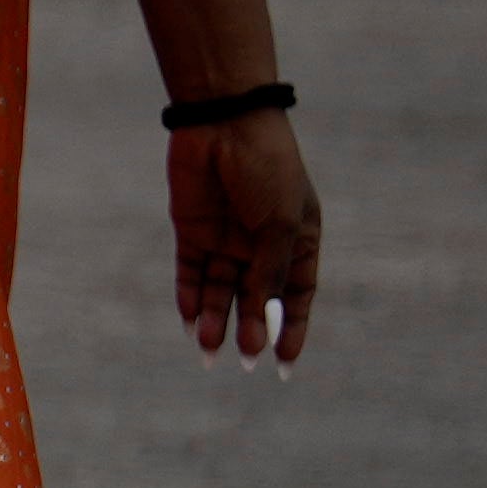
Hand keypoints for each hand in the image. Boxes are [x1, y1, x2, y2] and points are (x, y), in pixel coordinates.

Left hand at [169, 105, 320, 364]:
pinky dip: (188, 296)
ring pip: (219, 290)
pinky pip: (190, 272)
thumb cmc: (267, 170)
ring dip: (215, 319)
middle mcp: (262, 245)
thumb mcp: (280, 225)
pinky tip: (187, 319)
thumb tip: (262, 317)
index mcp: (299, 241)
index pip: (297, 295)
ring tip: (208, 347)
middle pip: (255, 299)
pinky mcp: (193, 231)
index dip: (292, 328)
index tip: (283, 362)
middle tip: (243, 359)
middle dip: (250, 329)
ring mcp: (227, 238)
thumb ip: (269, 271)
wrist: (224, 125)